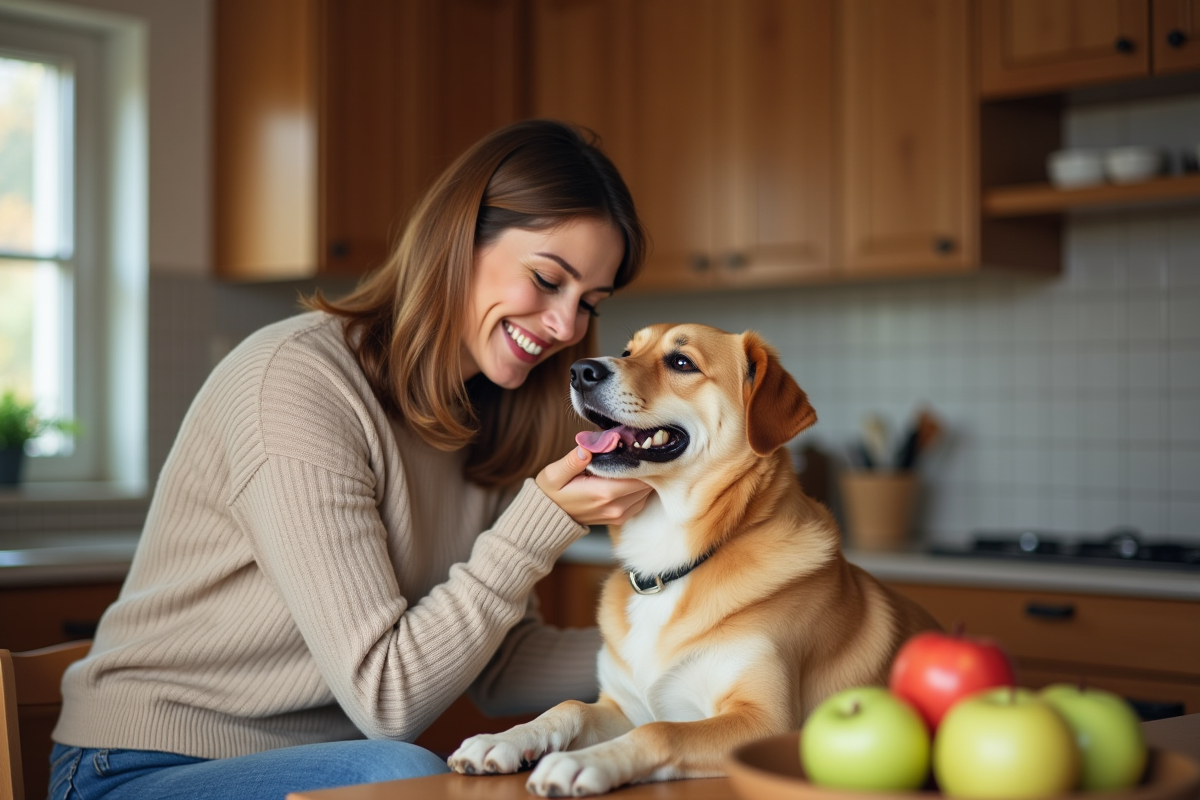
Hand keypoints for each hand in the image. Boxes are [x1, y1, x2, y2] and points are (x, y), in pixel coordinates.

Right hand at [536, 447, 652, 525]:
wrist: (551, 517)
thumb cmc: (552, 492)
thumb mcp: (554, 474)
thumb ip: (571, 462)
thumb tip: (586, 449)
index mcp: (603, 493)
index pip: (638, 474)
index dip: (642, 458)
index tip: (639, 443)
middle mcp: (616, 506)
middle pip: (647, 483)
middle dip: (646, 465)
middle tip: (639, 447)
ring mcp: (620, 515)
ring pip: (646, 492)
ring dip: (645, 476)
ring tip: (635, 460)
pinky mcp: (620, 518)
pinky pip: (640, 500)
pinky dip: (640, 488)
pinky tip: (631, 475)